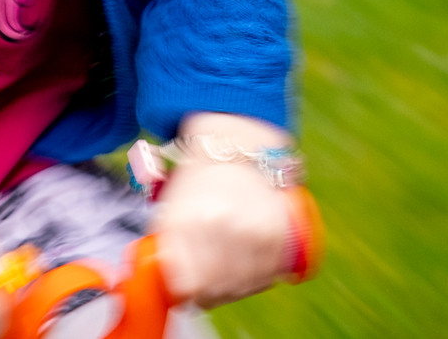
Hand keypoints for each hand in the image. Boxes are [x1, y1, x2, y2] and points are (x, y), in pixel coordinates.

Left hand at [152, 114, 294, 308]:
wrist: (234, 152)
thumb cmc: (197, 186)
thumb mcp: (169, 215)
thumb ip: (168, 256)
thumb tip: (180, 295)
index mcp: (191, 223)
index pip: (191, 287)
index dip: (190, 293)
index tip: (191, 288)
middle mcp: (224, 228)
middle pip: (219, 291)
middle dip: (212, 293)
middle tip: (210, 281)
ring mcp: (255, 231)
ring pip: (245, 288)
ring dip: (236, 288)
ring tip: (229, 270)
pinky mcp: (279, 234)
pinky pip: (269, 276)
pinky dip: (259, 277)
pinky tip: (249, 264)